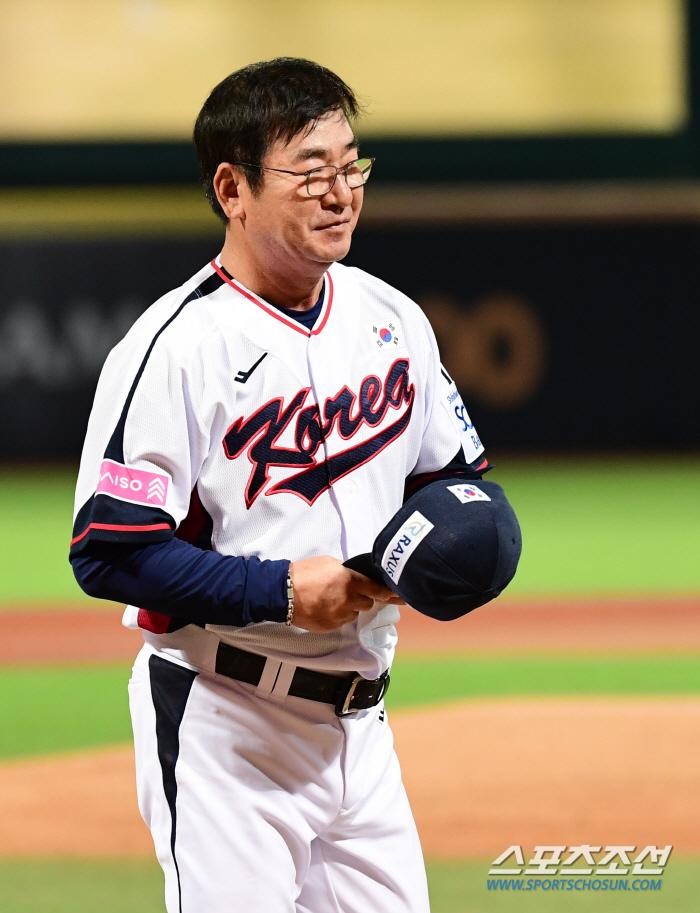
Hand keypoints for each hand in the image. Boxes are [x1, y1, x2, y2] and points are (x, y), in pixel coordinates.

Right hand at [289, 555, 403, 632]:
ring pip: (355, 613)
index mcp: (350, 581)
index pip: (379, 589)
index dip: (390, 592)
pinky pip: (342, 621)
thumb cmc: (304, 573)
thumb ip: (348, 571)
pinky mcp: (331, 627)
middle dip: (363, 597)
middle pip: (368, 602)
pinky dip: (337, 615)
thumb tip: (360, 577)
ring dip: (350, 607)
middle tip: (351, 591)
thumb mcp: (330, 563)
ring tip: (333, 599)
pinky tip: (325, 607)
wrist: (282, 592)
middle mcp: (348, 600)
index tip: (398, 594)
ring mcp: (340, 616)